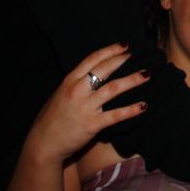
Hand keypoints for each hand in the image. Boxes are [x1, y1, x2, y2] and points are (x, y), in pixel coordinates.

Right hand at [22, 43, 148, 164]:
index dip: (110, 51)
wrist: (43, 144)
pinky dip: (131, 110)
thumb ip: (76, 84)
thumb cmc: (52, 119)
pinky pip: (116, 115)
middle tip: (137, 56)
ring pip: (114, 88)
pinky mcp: (93, 124)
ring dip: (132, 80)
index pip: (92, 59)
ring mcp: (86, 107)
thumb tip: (93, 74)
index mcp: (69, 81)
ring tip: (146, 75)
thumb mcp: (60, 94)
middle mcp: (78, 90)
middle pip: (104, 70)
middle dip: (122, 60)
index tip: (124, 46)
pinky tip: (143, 106)